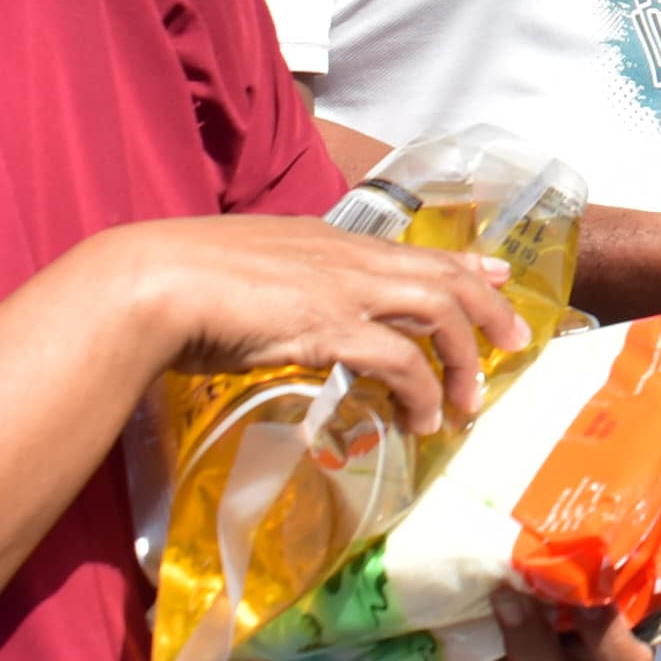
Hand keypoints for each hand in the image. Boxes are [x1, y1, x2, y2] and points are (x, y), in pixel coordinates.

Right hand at [106, 214, 528, 435]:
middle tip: (513, 343)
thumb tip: (286, 309)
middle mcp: (348, 257)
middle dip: (488, 311)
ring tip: (465, 405)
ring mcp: (343, 289)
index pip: (415, 249)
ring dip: (461, 361)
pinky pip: (399, 359)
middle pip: (445, 277)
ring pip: (438, 313)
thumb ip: (282, 281)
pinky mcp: (329, 327)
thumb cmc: (179, 278)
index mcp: (329, 240)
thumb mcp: (248, 267)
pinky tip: (418, 419)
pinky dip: (420, 391)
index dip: (463, 263)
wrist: (147, 281)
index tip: (495, 275)